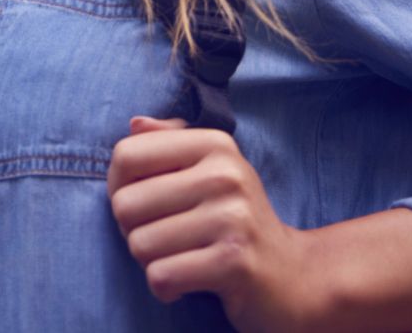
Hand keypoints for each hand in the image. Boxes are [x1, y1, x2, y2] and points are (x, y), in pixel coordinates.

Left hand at [108, 115, 322, 331]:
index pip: (126, 155)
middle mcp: (225, 175)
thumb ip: (170, 141)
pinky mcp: (234, 263)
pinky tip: (186, 283)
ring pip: (140, 244)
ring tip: (181, 258)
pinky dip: (165, 287)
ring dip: (151, 262)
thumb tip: (134, 124)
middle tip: (166, 239)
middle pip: (125, 204)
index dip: (118, 187)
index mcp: (214, 144)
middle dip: (134, 231)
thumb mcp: (211, 169)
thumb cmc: (236, 219)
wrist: (293, 275)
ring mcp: (233, 219)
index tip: (143, 205)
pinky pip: (161, 276)